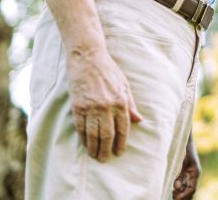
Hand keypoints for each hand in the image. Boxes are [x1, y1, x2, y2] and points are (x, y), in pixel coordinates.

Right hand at [67, 47, 141, 161]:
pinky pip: (80, 127)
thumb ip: (130, 104)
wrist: (88, 59)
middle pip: (107, 135)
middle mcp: (106, 107)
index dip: (121, 143)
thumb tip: (139, 120)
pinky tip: (85, 144)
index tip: (118, 152)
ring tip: (95, 156)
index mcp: (120, 101)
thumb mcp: (124, 85)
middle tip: (105, 159)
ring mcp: (91, 107)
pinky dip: (83, 138)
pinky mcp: (78, 106)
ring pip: (92, 134)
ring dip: (94, 148)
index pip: (123, 129)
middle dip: (106, 150)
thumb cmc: (108, 71)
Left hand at [173, 139, 200, 198]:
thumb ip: (179, 173)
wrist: (183, 138)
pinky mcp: (184, 172)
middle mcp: (193, 175)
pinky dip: (178, 187)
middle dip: (182, 195)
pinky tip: (170, 187)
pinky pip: (183, 183)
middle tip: (172, 196)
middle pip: (190, 191)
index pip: (192, 189)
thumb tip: (176, 186)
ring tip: (170, 193)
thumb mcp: (181, 161)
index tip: (175, 198)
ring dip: (180, 192)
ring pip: (186, 188)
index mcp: (195, 172)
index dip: (184, 195)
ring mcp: (189, 174)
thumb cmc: (183, 148)